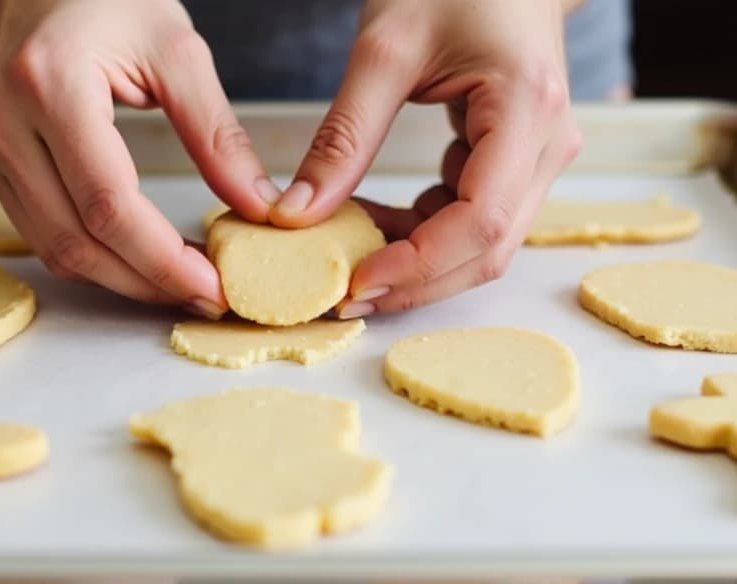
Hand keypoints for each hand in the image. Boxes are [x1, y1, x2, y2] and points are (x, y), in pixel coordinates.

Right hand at [0, 0, 278, 317]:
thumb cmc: (104, 0)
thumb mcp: (176, 50)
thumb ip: (216, 133)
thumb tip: (258, 206)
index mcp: (50, 84)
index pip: (109, 203)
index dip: (163, 259)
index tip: (214, 284)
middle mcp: (4, 122)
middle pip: (77, 240)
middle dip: (147, 281)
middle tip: (206, 294)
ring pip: (55, 249)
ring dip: (121, 279)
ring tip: (180, 282)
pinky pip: (41, 234)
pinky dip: (94, 257)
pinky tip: (138, 259)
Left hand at [269, 0, 581, 317]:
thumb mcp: (384, 49)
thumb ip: (342, 136)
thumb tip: (296, 214)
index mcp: (527, 109)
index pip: (480, 220)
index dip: (417, 265)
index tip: (354, 283)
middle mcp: (547, 144)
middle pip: (488, 248)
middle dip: (414, 282)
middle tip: (343, 296)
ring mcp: (539, 156)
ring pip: (483, 244)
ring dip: (416, 263)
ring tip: (348, 259)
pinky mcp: (518, 160)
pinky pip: (474, 218)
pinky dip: (423, 234)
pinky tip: (374, 224)